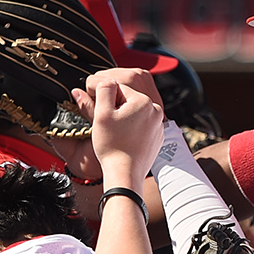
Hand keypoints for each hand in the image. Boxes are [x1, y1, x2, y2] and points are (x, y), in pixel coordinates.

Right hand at [74, 68, 162, 194]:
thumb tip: (97, 80)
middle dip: (113, 106)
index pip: (117, 87)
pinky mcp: (157, 136)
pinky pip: (140, 124)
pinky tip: (123, 138)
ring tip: (114, 132)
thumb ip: (101, 90)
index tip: (96, 108)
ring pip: (134, 111)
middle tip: (104, 122)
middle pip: (127, 98)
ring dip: (122, 116)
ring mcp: (158, 124)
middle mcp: (155, 110)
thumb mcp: (102, 114)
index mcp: (143, 101)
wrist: (125, 174)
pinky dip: (131, 128)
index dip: (103, 95)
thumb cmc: (112, 146)